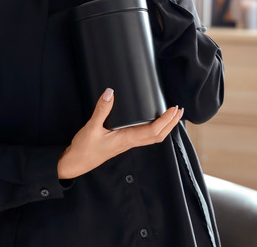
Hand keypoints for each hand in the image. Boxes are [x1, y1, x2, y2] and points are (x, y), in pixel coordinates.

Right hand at [57, 88, 182, 179]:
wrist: (76, 163)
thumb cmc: (84, 149)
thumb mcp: (91, 127)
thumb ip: (101, 110)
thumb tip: (110, 92)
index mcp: (126, 139)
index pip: (153, 131)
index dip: (166, 121)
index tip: (174, 109)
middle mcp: (131, 142)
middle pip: (158, 136)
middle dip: (171, 124)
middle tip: (180, 111)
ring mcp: (128, 143)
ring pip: (153, 137)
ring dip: (165, 127)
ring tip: (172, 115)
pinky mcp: (124, 143)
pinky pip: (145, 137)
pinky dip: (155, 129)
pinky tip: (154, 122)